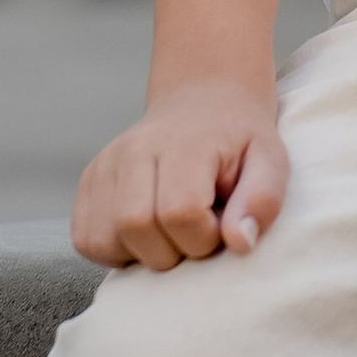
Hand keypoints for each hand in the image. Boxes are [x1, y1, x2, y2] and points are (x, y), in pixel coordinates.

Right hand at [71, 75, 288, 268]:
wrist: (204, 102)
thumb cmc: (239, 141)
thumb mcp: (270, 160)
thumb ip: (263, 199)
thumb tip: (238, 243)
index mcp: (183, 142)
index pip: (179, 212)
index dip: (203, 237)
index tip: (217, 225)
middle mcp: (134, 149)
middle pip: (136, 227)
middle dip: (172, 251)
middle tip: (195, 231)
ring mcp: (105, 164)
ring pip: (105, 239)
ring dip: (142, 253)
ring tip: (170, 230)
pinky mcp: (88, 182)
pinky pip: (86, 240)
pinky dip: (115, 249)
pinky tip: (145, 232)